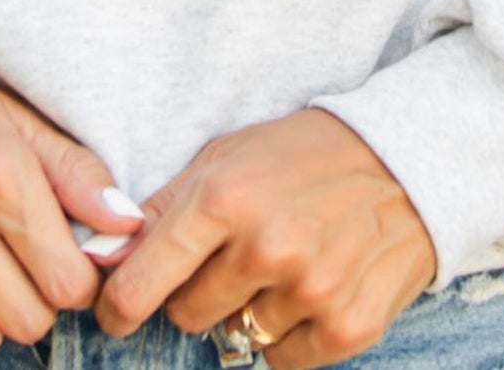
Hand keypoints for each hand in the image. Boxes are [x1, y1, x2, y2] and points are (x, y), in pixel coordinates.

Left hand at [90, 107, 438, 369]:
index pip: (141, 282)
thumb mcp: (226, 154)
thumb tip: (99, 256)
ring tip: (281, 262)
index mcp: (224, 198)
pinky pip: (283, 359)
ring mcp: (309, 291)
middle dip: (195, 292)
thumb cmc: (301, 154)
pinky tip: (308, 289)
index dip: (117, 306)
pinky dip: (288, 335)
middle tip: (231, 258)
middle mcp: (264, 247)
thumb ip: (163, 207)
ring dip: (248, 309)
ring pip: (236, 335)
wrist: (404, 160)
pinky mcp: (348, 326)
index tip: (113, 312)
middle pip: (186, 314)